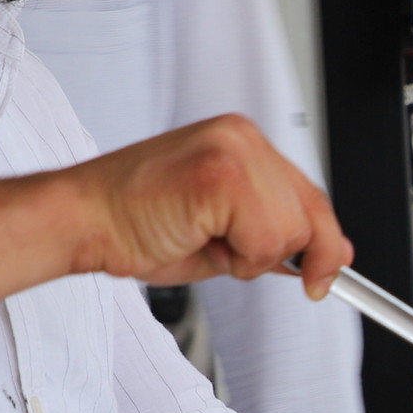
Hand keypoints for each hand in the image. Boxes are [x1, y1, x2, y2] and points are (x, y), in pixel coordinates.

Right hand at [0, 114, 350, 309]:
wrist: (83, 220)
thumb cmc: (137, 224)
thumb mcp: (222, 231)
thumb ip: (274, 235)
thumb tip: (328, 258)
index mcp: (242, 142)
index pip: (310, 197)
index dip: (322, 242)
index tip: (324, 275)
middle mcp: (244, 138)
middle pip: (311, 216)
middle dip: (277, 253)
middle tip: (224, 251)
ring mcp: (235, 152)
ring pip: (291, 234)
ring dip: (249, 257)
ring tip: (201, 238)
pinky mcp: (223, 176)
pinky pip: (266, 241)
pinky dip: (237, 259)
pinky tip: (197, 237)